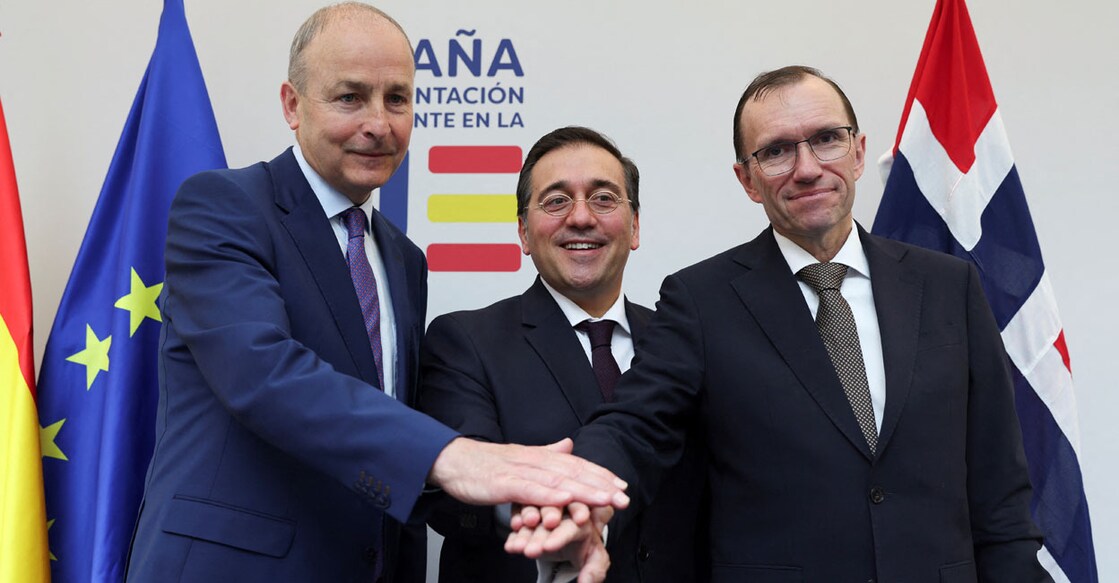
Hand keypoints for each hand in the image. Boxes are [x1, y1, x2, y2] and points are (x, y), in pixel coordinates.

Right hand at [427, 437, 628, 509]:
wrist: (452, 460)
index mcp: (539, 456)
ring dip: (583, 491)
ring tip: (606, 500)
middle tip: (624, 496)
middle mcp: (534, 461)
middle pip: (573, 472)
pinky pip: (531, 491)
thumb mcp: (521, 457)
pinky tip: (566, 501)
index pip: (576, 465)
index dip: (600, 474)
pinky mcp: (504, 484)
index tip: (622, 485)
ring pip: (557, 481)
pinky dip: (550, 496)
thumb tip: (569, 445)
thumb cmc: (485, 464)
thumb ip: (546, 452)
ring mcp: (520, 472)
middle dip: (601, 485)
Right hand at [505, 502, 612, 582]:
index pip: (572, 521)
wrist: (576, 543)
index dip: (560, 534)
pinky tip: (510, 547)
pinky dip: (515, 535)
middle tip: (531, 551)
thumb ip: (594, 570)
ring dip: (524, 533)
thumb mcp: (595, 560)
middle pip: (550, 515)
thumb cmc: (587, 550)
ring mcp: (544, 512)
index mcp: (582, 517)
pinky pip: (520, 522)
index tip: (548, 547)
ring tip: (518, 549)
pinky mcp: (530, 518)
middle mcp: (563, 510)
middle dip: (539, 534)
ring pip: (532, 516)